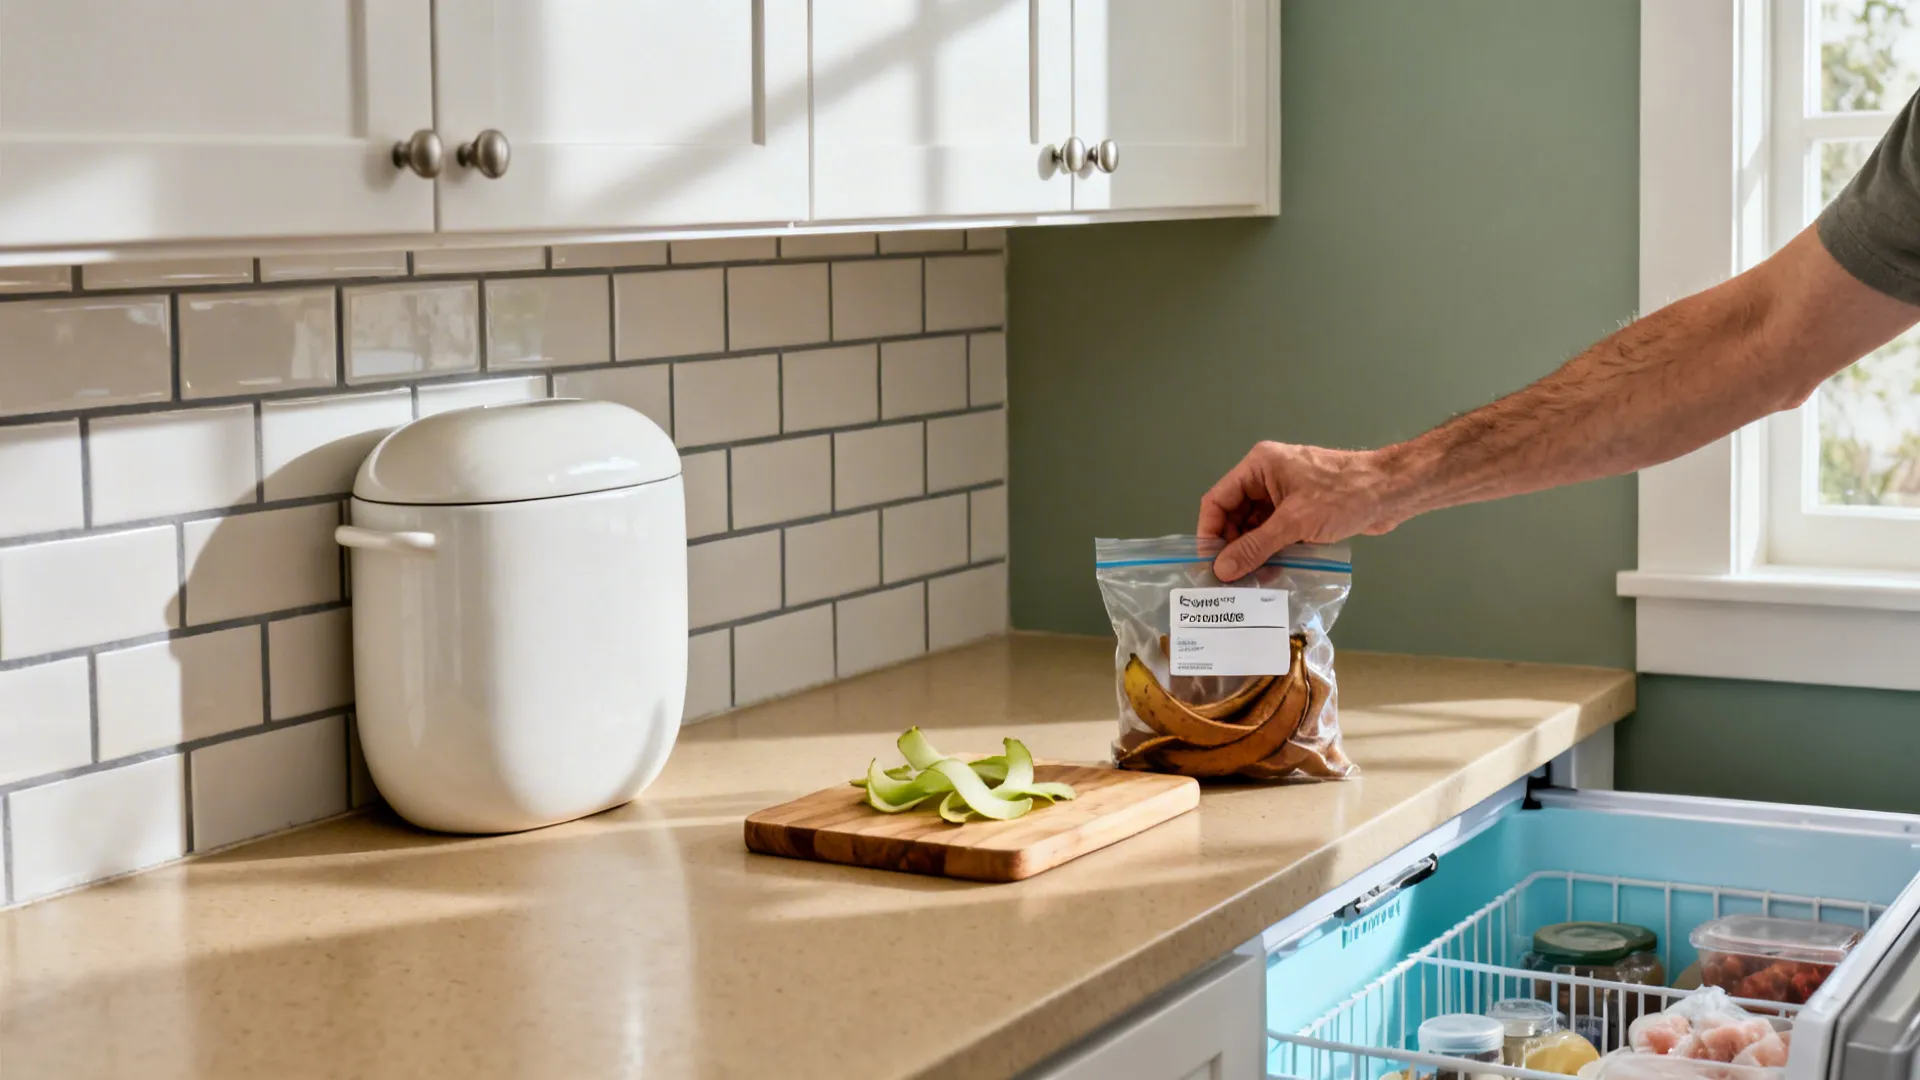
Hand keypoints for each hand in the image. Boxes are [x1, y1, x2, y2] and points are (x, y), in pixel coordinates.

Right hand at [1197, 442, 1403, 580]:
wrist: (1392, 492)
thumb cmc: (1344, 496)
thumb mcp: (1294, 523)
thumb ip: (1255, 547)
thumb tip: (1222, 570)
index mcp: (1259, 466)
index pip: (1218, 500)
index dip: (1210, 532)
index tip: (1209, 564)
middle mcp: (1267, 477)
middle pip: (1235, 516)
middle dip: (1233, 547)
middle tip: (1232, 580)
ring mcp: (1286, 494)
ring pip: (1256, 527)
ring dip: (1254, 552)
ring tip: (1253, 581)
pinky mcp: (1302, 510)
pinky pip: (1276, 532)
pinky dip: (1273, 551)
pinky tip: (1273, 574)